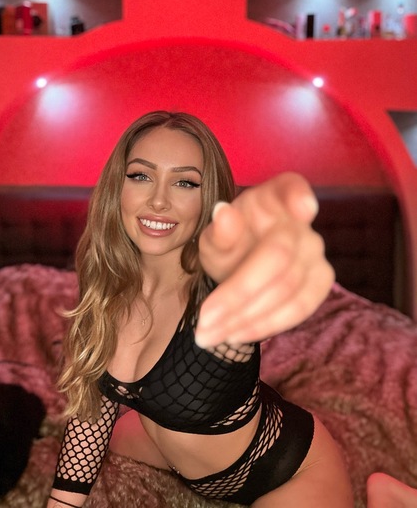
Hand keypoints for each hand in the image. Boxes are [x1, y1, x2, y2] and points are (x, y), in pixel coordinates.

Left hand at [195, 173, 333, 346]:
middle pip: (278, 257)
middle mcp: (301, 222)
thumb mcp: (214, 238)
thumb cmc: (229, 243)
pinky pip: (299, 308)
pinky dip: (266, 324)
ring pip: (288, 290)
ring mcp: (316, 252)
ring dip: (246, 318)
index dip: (300, 198)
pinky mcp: (321, 282)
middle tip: (202, 323)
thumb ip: (220, 231)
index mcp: (275, 195)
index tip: (304, 208)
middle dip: (237, 294)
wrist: (242, 264)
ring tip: (208, 336)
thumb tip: (223, 213)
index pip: (292, 188)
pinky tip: (236, 334)